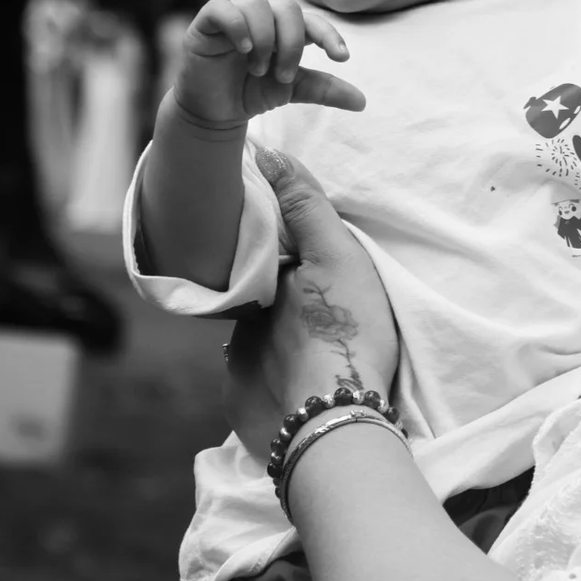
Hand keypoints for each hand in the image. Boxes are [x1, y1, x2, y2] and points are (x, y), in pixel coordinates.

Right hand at [175, 0, 367, 127]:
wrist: (214, 113)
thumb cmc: (252, 93)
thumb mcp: (292, 91)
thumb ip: (323, 89)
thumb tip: (361, 101)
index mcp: (285, 29)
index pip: (312, 20)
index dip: (329, 34)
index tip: (342, 58)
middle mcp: (262, 17)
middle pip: (288, 9)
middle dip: (291, 44)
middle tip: (283, 75)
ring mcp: (234, 16)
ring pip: (258, 5)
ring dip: (265, 39)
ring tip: (259, 69)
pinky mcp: (206, 23)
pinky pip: (222, 8)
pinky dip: (237, 25)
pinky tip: (244, 49)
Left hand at [226, 147, 398, 416]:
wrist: (336, 426)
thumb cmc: (344, 334)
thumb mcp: (337, 258)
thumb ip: (305, 206)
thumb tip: (268, 153)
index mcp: (259, 294)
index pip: (268, 277)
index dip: (291, 279)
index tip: (316, 291)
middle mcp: (237, 335)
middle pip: (262, 320)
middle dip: (282, 322)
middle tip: (320, 333)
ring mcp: (237, 380)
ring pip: (258, 360)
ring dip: (280, 361)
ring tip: (315, 370)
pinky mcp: (245, 418)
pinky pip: (258, 400)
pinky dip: (276, 397)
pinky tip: (301, 401)